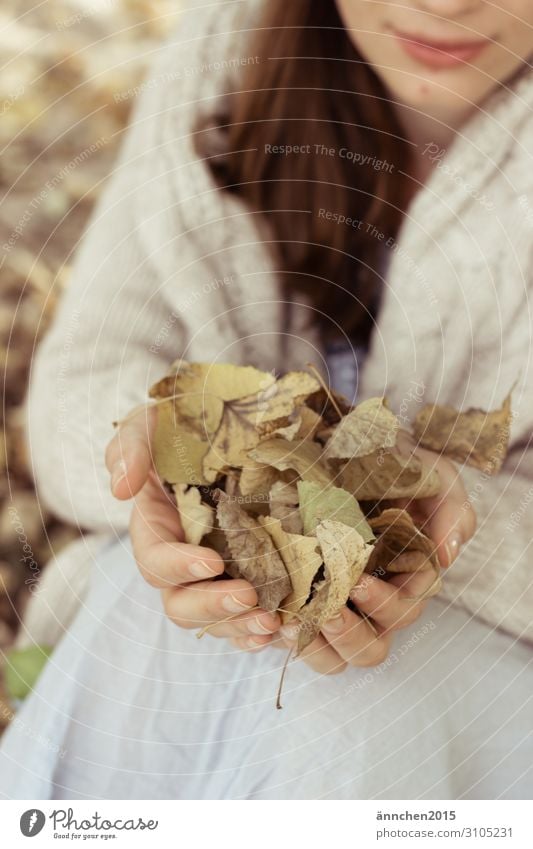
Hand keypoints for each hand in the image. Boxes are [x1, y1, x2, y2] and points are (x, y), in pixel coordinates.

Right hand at [104, 405, 280, 649]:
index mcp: (155, 529)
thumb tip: (121, 489)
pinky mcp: (246, 580)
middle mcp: (180, 561)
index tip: (211, 560)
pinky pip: (244, 620)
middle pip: (181, 603)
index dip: (179, 566)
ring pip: (215, 620)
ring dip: (239, 627)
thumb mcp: (151, 424)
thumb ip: (129, 448)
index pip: (155, 561)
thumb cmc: (182, 428)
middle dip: (212, 607)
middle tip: (249, 597)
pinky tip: (279, 631)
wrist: (229, 428)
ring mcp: (213, 577)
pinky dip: (257, 632)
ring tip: (271, 623)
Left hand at [268, 444, 475, 674]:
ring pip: (338, 656)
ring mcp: (340, 606)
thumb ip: (451, 511)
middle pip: (373, 645)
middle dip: (352, 634)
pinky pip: (300, 642)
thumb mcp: (434, 477)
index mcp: (408, 579)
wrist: (347, 446)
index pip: (406, 608)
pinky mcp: (304, 603)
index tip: (360, 581)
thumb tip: (448, 555)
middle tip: (329, 610)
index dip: (385, 604)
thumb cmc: (397, 466)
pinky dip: (289, 639)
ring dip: (319, 646)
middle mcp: (375, 601)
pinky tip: (274, 624)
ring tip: (294, 624)